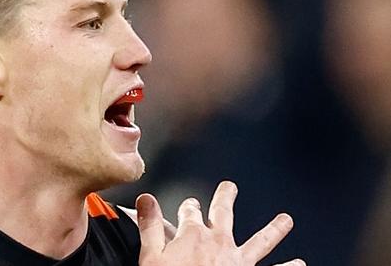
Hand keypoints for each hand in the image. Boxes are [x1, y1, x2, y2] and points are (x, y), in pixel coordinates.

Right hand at [136, 181, 304, 265]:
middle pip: (224, 214)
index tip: (189, 205)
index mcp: (193, 235)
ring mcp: (239, 262)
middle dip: (226, 198)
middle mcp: (219, 243)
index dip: (189, 207)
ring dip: (274, 230)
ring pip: (260, 241)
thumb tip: (145, 197)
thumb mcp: (151, 257)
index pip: (191, 212)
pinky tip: (299, 263)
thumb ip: (150, 226)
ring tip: (286, 220)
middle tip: (230, 187)